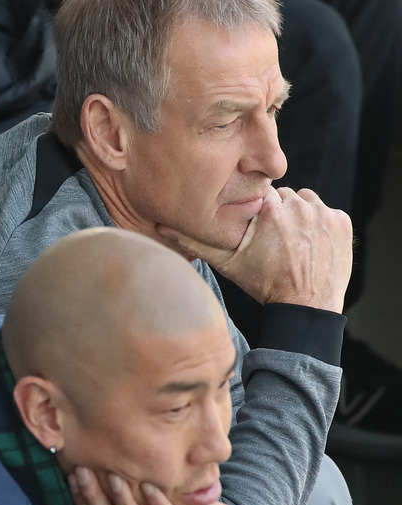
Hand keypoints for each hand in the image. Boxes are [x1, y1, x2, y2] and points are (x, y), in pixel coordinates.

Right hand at [158, 187, 352, 312]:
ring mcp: (324, 214)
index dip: (259, 212)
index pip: (262, 195)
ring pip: (307, 202)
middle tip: (277, 241)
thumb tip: (162, 226)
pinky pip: (328, 213)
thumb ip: (196, 242)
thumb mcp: (226, 263)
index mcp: (269, 209)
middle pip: (285, 197)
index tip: (260, 230)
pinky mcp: (342, 223)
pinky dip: (322, 226)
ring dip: (301, 217)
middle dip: (280, 213)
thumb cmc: (263, 285)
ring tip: (294, 243)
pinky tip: (312, 246)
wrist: (305, 308)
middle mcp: (298, 206)